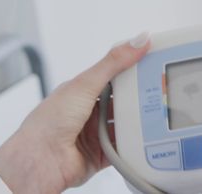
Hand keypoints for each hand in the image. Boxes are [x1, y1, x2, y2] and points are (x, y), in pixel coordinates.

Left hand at [0, 33, 150, 193]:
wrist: (41, 161)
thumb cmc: (48, 122)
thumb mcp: (85, 84)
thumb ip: (113, 63)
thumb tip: (137, 41)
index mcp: (83, 90)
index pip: (114, 75)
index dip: (133, 69)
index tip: (154, 64)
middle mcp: (89, 111)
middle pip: (123, 100)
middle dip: (139, 97)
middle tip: (160, 91)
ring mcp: (96, 133)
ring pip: (126, 124)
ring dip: (137, 121)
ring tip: (154, 114)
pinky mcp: (102, 154)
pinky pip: (125, 147)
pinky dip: (134, 144)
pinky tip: (143, 138)